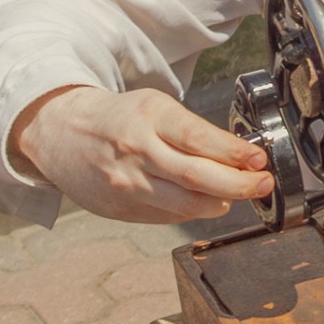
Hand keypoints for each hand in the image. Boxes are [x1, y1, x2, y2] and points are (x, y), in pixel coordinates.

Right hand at [10, 85, 271, 223]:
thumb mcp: (157, 108)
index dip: (234, 153)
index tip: (259, 160)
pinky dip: (193, 211)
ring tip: (236, 193)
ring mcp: (125, 183)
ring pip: (184, 204)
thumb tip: (241, 158)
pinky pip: (167, 216)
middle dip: (239, 184)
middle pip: (196, 177)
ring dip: (220, 202)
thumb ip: (194, 132)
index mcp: (148, 116)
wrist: (60, 133)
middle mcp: (136, 151)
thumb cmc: (120, 117)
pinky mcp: (119, 208)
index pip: (198, 138)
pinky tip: (205, 202)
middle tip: (264, 184)